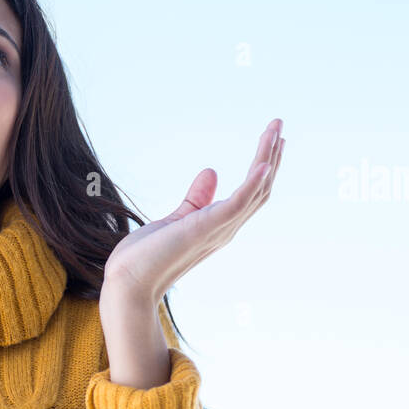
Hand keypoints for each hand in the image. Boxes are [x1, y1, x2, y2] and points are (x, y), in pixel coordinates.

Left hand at [101, 119, 284, 305]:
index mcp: (220, 226)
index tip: (271, 139)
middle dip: (271, 156)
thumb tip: (211, 171)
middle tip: (279, 125)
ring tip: (276, 130)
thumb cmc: (147, 257)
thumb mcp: (176, 219)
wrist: (129, 283)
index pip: (251, 194)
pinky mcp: (207, 228)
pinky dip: (253, 183)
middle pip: (260, 189)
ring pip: (255, 191)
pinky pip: (238, 203)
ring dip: (267, 159)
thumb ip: (196, 199)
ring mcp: (219, 229)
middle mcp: (226, 229)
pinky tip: (263, 163)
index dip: (263, 167)